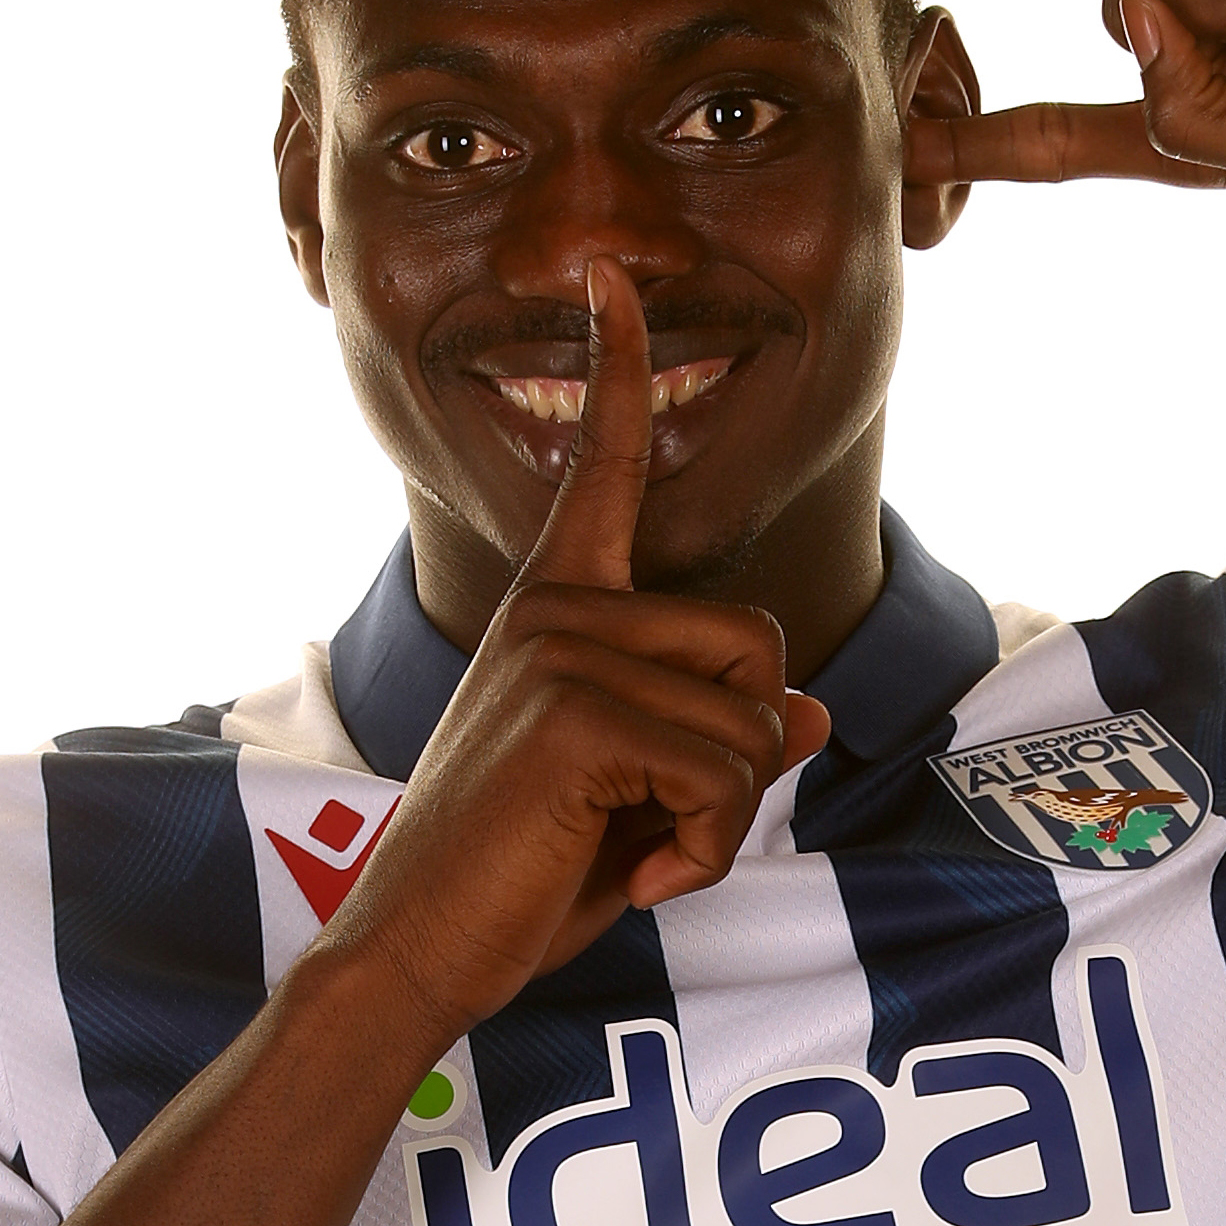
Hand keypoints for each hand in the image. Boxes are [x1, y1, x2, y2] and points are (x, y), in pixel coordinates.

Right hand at [308, 260, 834, 1052]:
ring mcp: (565, 652)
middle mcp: (558, 611)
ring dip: (720, 815)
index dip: (617, 367)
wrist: (416, 948)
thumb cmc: (516, 879)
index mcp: (556, 609)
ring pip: (753, 718)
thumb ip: (715, 742)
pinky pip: (728, 772)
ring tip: (630, 851)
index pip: (604, 470)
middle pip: (756, 642)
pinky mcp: (579, 712)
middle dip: (741, 753)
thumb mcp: (637, 799)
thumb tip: (809, 711)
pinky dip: (706, 848)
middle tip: (654, 821)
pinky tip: (637, 876)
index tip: (614, 276)